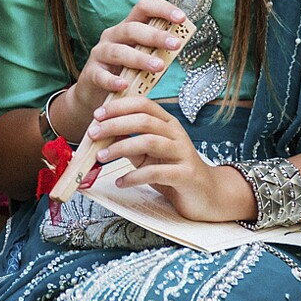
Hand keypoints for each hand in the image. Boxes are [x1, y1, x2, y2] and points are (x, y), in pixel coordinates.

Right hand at [69, 0, 186, 116]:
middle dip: (155, 35)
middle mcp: (113, 36)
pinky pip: (101, 75)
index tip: (182, 18)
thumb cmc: (128, 74)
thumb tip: (181, 43)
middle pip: (132, 28)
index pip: (143, 8)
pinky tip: (124, 85)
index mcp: (129, 28)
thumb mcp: (146, 59)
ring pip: (118, 51)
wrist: (98, 96)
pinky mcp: (91, 73)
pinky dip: (112, 80)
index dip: (162, 9)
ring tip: (158, 67)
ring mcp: (100, 53)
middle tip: (175, 44)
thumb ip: (160, 52)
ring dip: (139, 58)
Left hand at [87, 96, 254, 222]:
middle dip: (114, 124)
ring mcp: (183, 153)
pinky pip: (156, 172)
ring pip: (149, 142)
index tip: (97, 114)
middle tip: (92, 134)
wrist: (208, 196)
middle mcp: (177, 134)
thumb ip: (130, 143)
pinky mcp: (186, 175)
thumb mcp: (149, 155)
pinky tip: (121, 182)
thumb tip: (101, 134)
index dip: (119, 106)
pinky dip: (134, 176)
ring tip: (100, 157)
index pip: (144, 104)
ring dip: (120, 148)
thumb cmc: (173, 171)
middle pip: (144, 120)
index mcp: (168, 124)